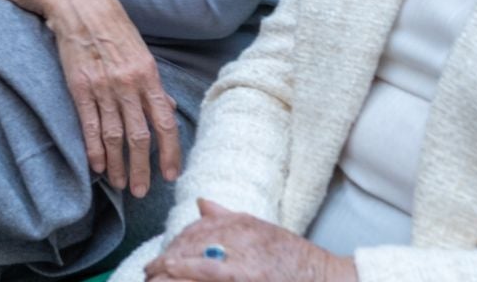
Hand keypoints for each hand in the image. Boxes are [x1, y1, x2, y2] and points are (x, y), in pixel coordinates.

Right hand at [42, 0, 183, 198]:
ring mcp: (103, 86)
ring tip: (119, 184)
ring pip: (114, 136)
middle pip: (139, 137)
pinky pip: (89, 125)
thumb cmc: (113, 25)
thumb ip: (152, 84)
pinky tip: (96, 166)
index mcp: (148, 74)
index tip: (170, 174)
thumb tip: (166, 109)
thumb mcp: (141, 51)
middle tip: (141, 191)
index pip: (164, 122)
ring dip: (117, 165)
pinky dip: (93, 149)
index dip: (170, 152)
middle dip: (141, 168)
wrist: (79, 4)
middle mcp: (128, 83)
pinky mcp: (79, 87)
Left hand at [144, 200, 354, 281]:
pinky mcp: (248, 274)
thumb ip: (229, 218)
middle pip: (191, 242)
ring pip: (194, 257)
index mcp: (243, 222)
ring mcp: (244, 255)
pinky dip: (187, 270)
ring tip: (153, 279)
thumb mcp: (263, 232)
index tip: (161, 260)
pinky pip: (209, 270)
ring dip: (168, 270)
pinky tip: (169, 272)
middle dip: (167, 259)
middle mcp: (241, 233)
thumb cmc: (296, 261)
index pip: (197, 229)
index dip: (175, 245)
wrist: (326, 278)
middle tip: (150, 274)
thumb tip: (201, 203)